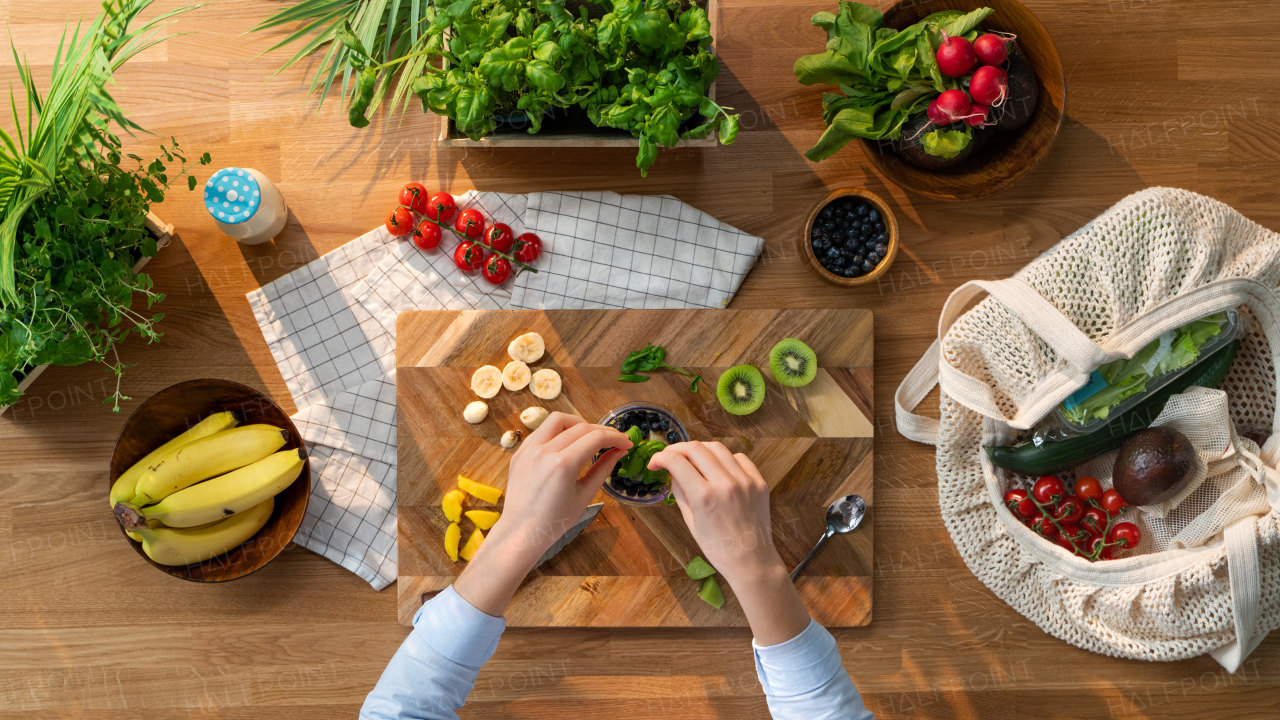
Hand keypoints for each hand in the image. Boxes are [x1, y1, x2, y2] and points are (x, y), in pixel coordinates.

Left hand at [454, 412, 631, 615]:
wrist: (522, 532)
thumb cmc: (556, 520)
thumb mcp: (585, 495)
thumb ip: (603, 469)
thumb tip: (619, 451)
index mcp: (563, 464)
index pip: (596, 437)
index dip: (616, 437)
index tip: (626, 443)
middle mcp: (544, 451)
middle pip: (580, 427)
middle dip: (602, 431)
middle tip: (614, 441)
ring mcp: (529, 450)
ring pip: (557, 420)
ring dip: (578, 423)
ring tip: (589, 436)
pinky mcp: (520, 452)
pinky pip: (541, 431)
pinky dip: (557, 431)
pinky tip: (566, 442)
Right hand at [648, 441, 809, 645]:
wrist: (751, 560)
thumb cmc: (717, 547)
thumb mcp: (690, 521)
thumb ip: (680, 491)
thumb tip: (672, 471)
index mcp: (704, 497)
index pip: (676, 461)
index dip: (660, 458)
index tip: (655, 463)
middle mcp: (725, 483)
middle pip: (695, 448)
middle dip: (677, 449)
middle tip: (670, 457)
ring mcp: (745, 480)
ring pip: (718, 447)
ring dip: (700, 449)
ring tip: (693, 459)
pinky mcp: (759, 481)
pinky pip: (739, 458)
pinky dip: (724, 458)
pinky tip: (718, 468)